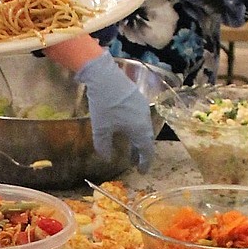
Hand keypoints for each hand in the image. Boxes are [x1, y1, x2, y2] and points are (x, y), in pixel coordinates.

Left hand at [75, 52, 154, 167]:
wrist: (105, 77)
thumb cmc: (104, 105)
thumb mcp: (101, 129)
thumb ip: (104, 146)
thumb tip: (107, 158)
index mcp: (140, 130)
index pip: (147, 151)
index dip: (145, 163)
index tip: (141, 171)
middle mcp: (145, 120)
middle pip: (146, 140)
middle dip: (140, 152)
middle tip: (134, 161)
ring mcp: (143, 108)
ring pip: (143, 128)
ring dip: (137, 139)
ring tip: (128, 146)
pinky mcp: (137, 98)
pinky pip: (140, 118)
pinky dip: (135, 127)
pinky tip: (125, 127)